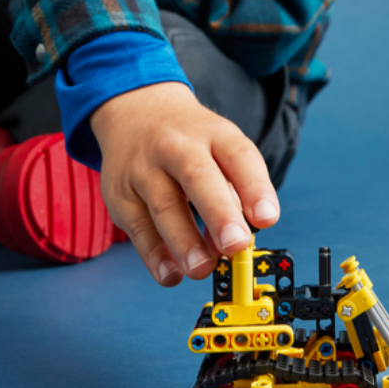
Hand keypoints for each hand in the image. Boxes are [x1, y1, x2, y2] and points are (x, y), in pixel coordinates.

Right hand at [90, 82, 279, 286]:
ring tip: (203, 269)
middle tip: (236, 244)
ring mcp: (144, 169)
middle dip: (219, 213)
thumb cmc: (191, 141)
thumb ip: (234, 192)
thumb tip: (235, 245)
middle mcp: (176, 146)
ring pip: (164, 206)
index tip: (267, 218)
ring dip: (185, 242)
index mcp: (212, 133)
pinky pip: (138, 229)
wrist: (137, 112)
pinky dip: (155, 255)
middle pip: (197, 176)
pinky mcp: (121, 195)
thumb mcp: (219, 148)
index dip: (255, 187)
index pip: (238, 156)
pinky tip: (172, 275)